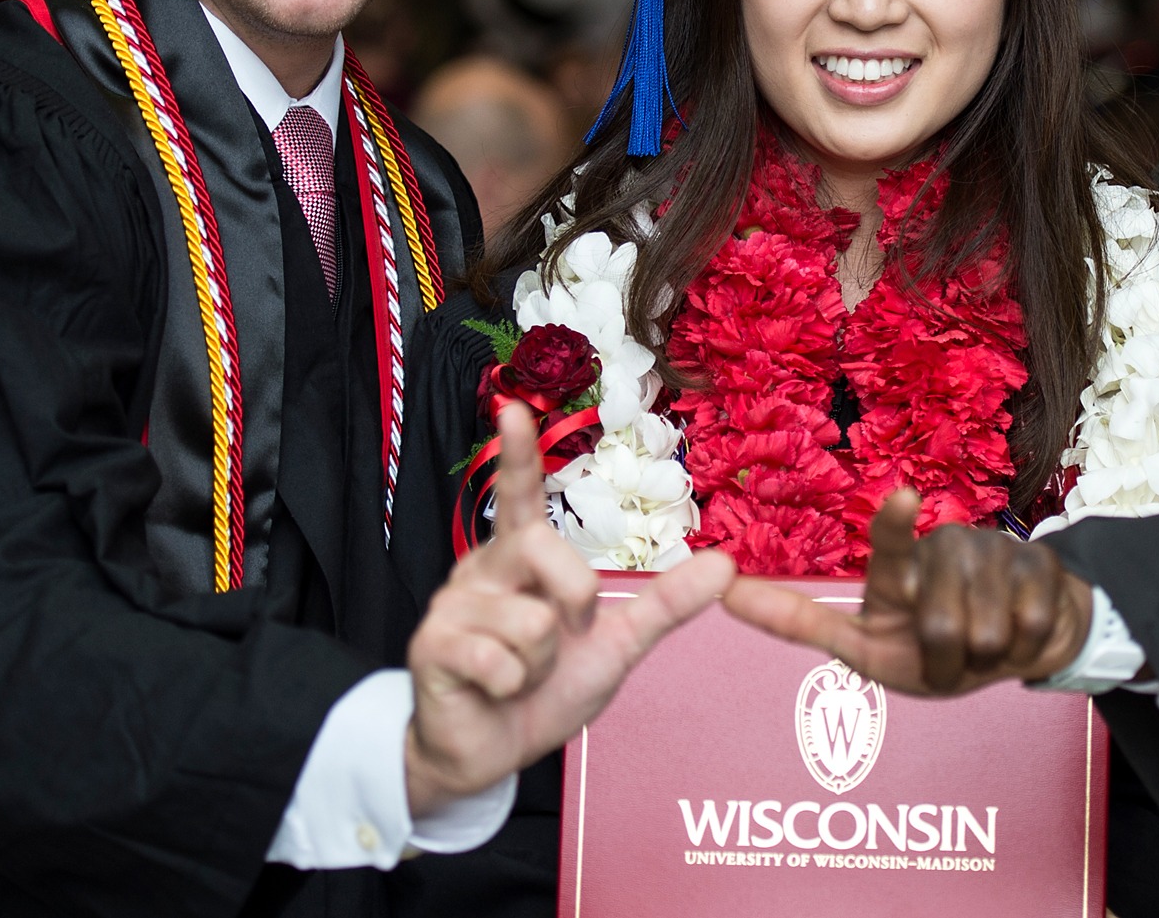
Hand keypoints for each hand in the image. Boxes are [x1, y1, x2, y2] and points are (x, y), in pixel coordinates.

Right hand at [403, 403, 733, 814]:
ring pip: (531, 621)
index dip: (518, 452)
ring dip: (539, 664)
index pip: (522, 495)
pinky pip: (499, 659)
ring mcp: (453, 605)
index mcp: (524, 557)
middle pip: (551, 554)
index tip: (512, 407)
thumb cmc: (545, 689)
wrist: (492, 751)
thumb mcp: (616, 645)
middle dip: (575, 606)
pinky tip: (492, 689)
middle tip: (561, 638)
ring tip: (517, 673)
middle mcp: (484, 567)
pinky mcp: (433, 645)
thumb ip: (665, 605)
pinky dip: (510, 685)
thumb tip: (725, 566)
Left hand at [722, 487, 1098, 694]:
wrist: (1029, 643)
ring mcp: (994, 550)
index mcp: (899, 569)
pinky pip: (1030, 627)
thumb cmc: (941, 649)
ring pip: (985, 633)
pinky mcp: (1040, 563)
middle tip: (952, 659)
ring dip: (986, 659)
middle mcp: (944, 547)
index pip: (892, 545)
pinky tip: (1021, 630)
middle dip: (947, 666)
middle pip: (941, 627)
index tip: (902, 498)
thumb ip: (812, 626)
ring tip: (986, 644)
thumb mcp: (874, 650)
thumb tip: (728, 594)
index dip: (895, 525)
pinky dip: (1024, 648)